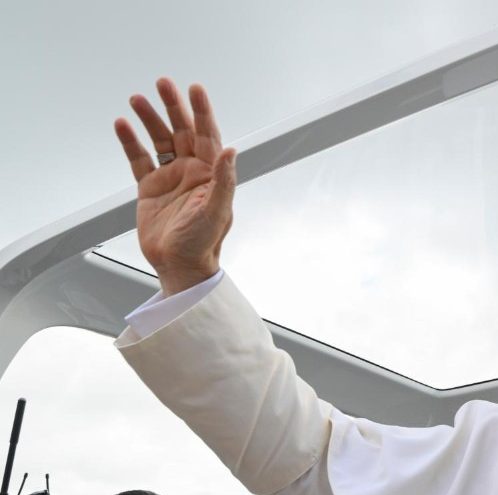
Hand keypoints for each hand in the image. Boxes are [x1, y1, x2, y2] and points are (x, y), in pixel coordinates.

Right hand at [113, 78, 236, 293]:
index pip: (209, 135)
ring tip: (137, 99)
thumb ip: (224, 180)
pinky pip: (139, 158)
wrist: (179, 265)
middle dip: (173, 107)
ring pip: (160, 140)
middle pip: (183, 130)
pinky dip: (130, 142)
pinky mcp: (150, 187)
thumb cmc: (203, 243)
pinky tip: (122, 125)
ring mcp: (170, 177)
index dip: (202, 112)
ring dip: (149, 119)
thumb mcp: (217, 210)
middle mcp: (192, 171)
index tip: (195, 89)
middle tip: (163, 83)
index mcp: (211, 175)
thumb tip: (231, 151)